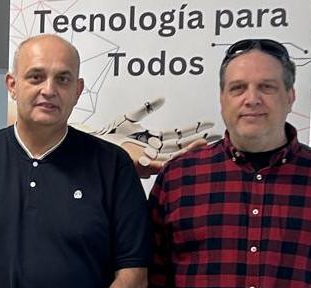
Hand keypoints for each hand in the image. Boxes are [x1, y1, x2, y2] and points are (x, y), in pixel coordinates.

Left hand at [89, 97, 214, 177]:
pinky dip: (170, 159)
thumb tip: (162, 99)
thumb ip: (147, 108)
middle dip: (198, 141)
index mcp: (153, 140)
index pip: (178, 134)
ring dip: (188, 149)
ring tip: (202, 144)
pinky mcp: (140, 163)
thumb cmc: (111, 133)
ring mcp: (148, 157)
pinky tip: (181, 155)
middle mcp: (153, 150)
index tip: (209, 124)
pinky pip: (157, 164)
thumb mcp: (131, 117)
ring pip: (173, 155)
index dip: (194, 129)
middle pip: (181, 146)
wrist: (96, 143)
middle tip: (214, 137)